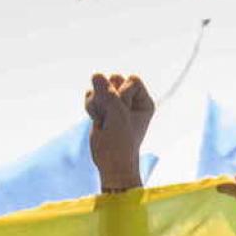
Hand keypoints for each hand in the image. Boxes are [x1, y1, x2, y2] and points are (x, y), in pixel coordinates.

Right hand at [82, 73, 155, 193]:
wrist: (110, 162)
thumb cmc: (121, 141)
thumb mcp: (117, 113)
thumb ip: (106, 91)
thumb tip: (95, 74)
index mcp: (144, 101)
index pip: (132, 79)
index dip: (124, 94)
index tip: (124, 113)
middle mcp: (131, 100)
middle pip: (115, 79)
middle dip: (109, 97)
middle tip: (112, 117)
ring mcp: (115, 104)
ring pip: (100, 86)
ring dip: (98, 102)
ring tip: (104, 119)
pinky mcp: (102, 108)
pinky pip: (91, 94)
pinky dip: (91, 106)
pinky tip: (97, 119)